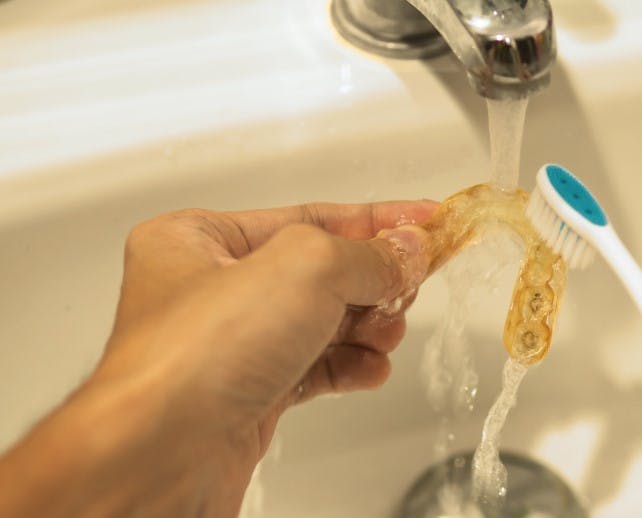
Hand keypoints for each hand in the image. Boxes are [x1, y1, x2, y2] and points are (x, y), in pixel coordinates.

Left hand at [0, 200, 436, 517]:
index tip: (423, 219)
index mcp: (199, 239)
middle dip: (373, 280)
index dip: (376, 217)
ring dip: (367, 326)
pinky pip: (313, 368)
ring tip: (389, 331)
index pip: (309, 216)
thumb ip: (366, 253)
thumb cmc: (195, 357)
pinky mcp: (247, 394)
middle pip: (319, 271)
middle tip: (414, 281)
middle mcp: (210, 289)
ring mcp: (230, 346)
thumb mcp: (304, 269)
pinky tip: (371, 368)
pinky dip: (350, 366)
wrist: (165, 454)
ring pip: (320, 323)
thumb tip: (406, 250)